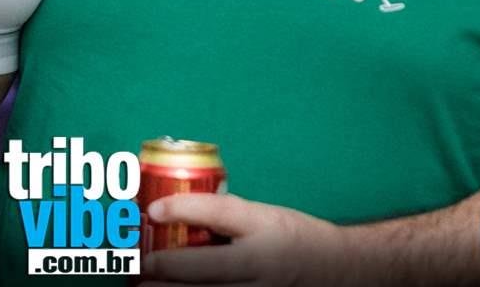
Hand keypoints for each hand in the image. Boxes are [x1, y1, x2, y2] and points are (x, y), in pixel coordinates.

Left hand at [141, 193, 351, 286]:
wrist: (339, 270)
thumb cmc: (294, 237)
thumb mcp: (264, 216)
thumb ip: (225, 217)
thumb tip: (171, 214)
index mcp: (264, 226)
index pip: (222, 212)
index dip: (185, 208)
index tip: (153, 209)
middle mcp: (263, 262)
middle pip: (209, 268)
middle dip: (168, 267)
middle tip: (140, 262)